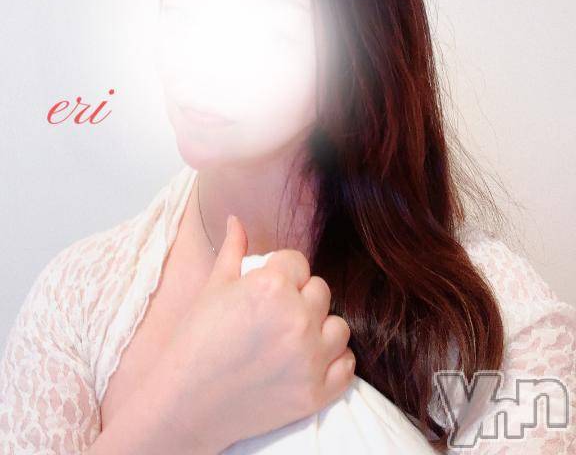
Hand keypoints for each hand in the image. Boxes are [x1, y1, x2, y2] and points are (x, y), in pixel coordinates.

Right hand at [156, 214, 355, 452]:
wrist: (185, 402)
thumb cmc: (195, 340)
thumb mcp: (213, 288)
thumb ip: (233, 249)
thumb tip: (236, 219)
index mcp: (272, 286)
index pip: (298, 261)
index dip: (282, 271)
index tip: (267, 286)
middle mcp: (298, 318)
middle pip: (320, 290)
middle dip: (301, 296)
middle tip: (275, 314)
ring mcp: (310, 358)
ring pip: (339, 326)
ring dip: (320, 329)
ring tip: (293, 338)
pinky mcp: (316, 392)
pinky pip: (347, 365)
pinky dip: (333, 361)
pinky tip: (308, 360)